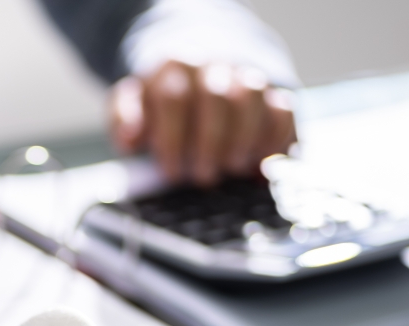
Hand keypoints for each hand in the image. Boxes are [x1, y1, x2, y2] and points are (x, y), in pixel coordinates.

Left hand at [110, 60, 296, 186]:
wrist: (198, 72)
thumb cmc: (162, 103)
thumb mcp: (133, 106)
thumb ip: (124, 119)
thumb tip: (130, 137)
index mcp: (173, 68)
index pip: (173, 98)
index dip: (172, 139)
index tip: (171, 172)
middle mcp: (212, 67)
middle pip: (216, 97)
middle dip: (210, 141)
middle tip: (203, 177)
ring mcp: (245, 77)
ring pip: (252, 98)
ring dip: (243, 138)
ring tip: (232, 169)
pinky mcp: (273, 94)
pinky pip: (283, 110)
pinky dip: (275, 139)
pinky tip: (261, 165)